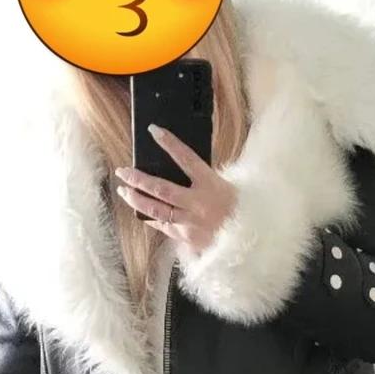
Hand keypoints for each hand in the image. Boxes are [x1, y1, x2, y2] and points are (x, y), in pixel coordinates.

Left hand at [115, 124, 236, 256]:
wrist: (252, 242)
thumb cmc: (241, 211)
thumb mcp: (228, 188)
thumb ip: (206, 178)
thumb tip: (183, 168)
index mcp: (212, 185)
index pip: (186, 158)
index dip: (169, 143)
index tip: (154, 131)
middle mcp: (198, 203)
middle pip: (160, 188)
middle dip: (138, 178)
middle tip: (123, 171)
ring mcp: (190, 222)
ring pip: (155, 210)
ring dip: (136, 199)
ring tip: (123, 191)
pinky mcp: (186, 238)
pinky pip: (163, 226)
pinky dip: (150, 218)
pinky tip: (140, 213)